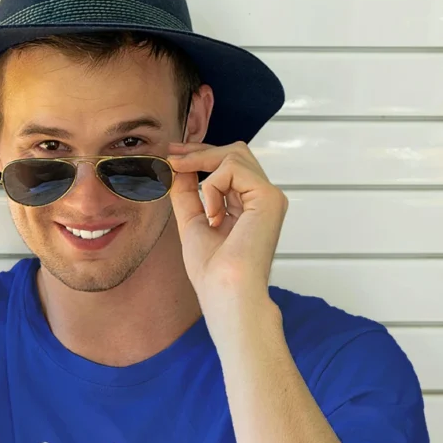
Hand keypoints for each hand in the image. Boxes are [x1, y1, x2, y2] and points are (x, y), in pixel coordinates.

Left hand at [167, 140, 287, 313]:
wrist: (226, 291)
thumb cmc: (212, 272)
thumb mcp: (192, 222)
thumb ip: (187, 194)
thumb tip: (178, 166)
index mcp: (250, 207)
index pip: (231, 167)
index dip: (202, 155)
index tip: (174, 156)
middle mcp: (263, 200)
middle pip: (236, 152)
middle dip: (200, 151)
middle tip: (172, 158)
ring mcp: (269, 197)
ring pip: (235, 154)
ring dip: (202, 166)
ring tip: (189, 190)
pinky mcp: (269, 197)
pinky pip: (233, 168)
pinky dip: (213, 186)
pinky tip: (212, 215)